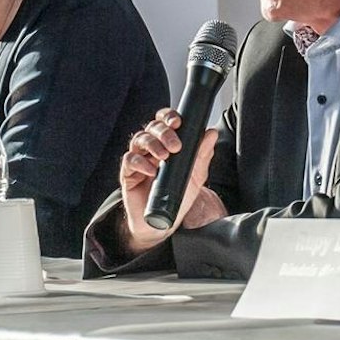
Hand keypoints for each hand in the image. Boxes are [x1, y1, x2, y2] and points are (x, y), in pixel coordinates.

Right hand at [117, 109, 221, 253]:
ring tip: (164, 157)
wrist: (162, 222)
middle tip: (175, 146)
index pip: (164, 121)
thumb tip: (211, 133)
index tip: (178, 122)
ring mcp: (139, 159)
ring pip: (139, 139)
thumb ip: (203, 154)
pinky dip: (140, 162)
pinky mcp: (128, 172)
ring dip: (152, 144)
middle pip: (152, 127)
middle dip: (164, 132)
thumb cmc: (177, 196)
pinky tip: (151, 171)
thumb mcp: (195, 176)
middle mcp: (151, 148)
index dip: (168, 117)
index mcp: (166, 143)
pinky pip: (129, 159)